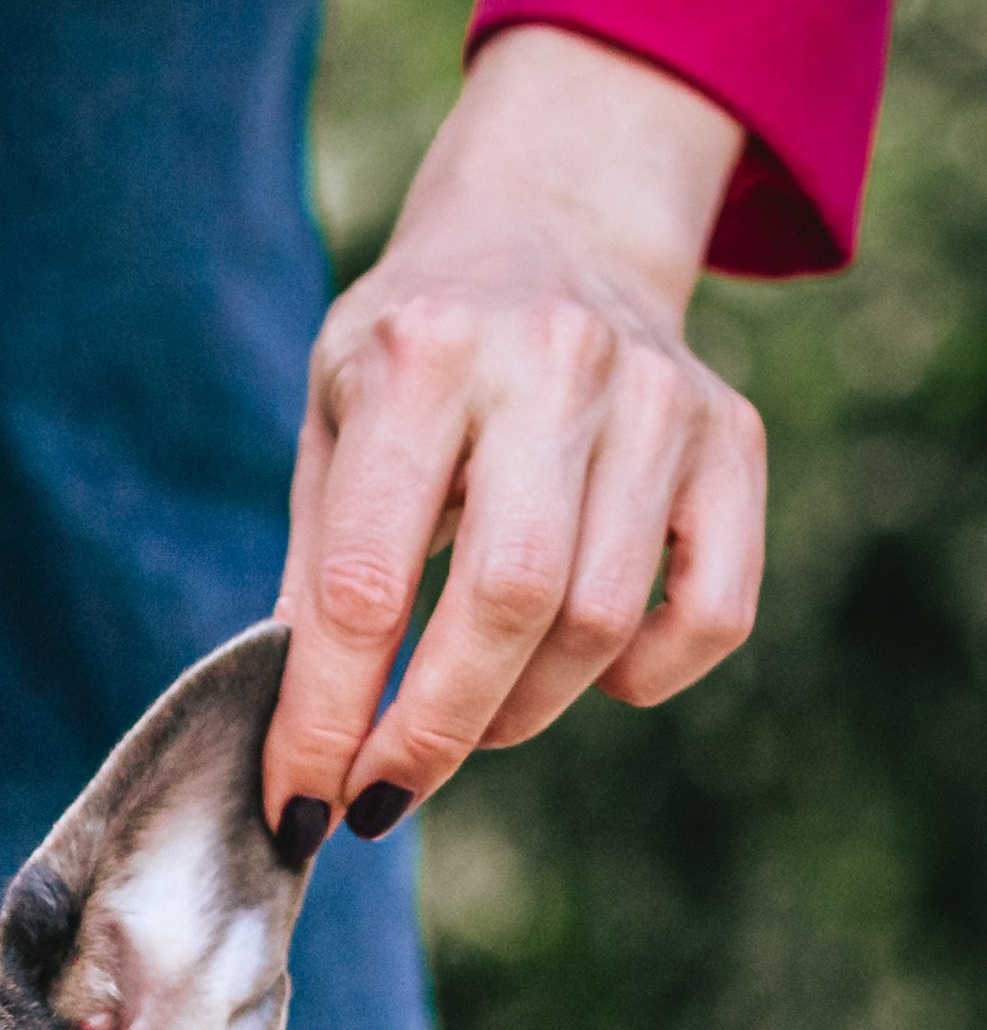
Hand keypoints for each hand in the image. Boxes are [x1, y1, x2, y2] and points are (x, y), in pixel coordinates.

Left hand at [264, 25, 765, 849]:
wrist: (549, 222)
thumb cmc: (413, 355)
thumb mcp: (332, 426)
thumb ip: (312, 577)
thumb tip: (298, 756)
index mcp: (422, 353)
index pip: (365, 583)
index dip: (327, 719)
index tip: (301, 807)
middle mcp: (551, 361)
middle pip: (506, 608)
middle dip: (432, 734)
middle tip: (385, 793)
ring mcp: (658, 395)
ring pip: (602, 624)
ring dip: (521, 711)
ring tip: (468, 718)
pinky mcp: (732, 437)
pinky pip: (713, 614)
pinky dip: (648, 677)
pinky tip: (591, 671)